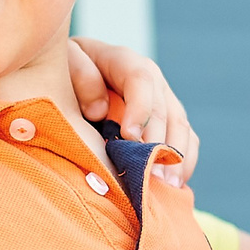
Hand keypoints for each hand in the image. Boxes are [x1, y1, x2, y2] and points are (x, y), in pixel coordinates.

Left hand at [69, 37, 197, 181]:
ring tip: (167, 187)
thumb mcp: (64, 61)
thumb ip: (80, 75)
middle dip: (159, 144)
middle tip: (150, 175)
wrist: (73, 73)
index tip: (129, 137)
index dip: (140, 108)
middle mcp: (151, 81)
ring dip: (177, 159)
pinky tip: (174, 187)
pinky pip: (185, 141)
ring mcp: (162, 101)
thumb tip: (99, 111)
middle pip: (165, 110)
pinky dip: (183, 164)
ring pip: (180, 127)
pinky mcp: (166, 122)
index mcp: (124, 61)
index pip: (141, 79)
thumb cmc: (64, 69)